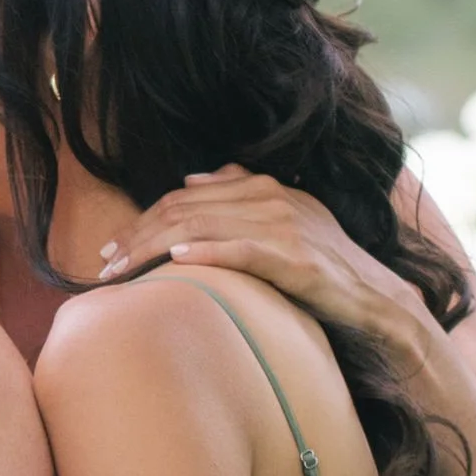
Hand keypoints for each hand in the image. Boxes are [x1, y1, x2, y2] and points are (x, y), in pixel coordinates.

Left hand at [98, 169, 434, 362]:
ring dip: (152, 250)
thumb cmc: (320, 264)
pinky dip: (207, 254)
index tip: (110, 249)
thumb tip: (194, 178)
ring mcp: (283, 226)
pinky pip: (242, 251)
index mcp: (260, 187)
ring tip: (120, 273)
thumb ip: (239, 195)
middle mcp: (269, 198)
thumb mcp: (282, 219)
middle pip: (183, 211)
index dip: (141, 221)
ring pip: (201, 229)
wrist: (374, 296)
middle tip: (102, 266)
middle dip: (135, 237)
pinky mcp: (295, 258)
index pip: (183, 197)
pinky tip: (176, 264)